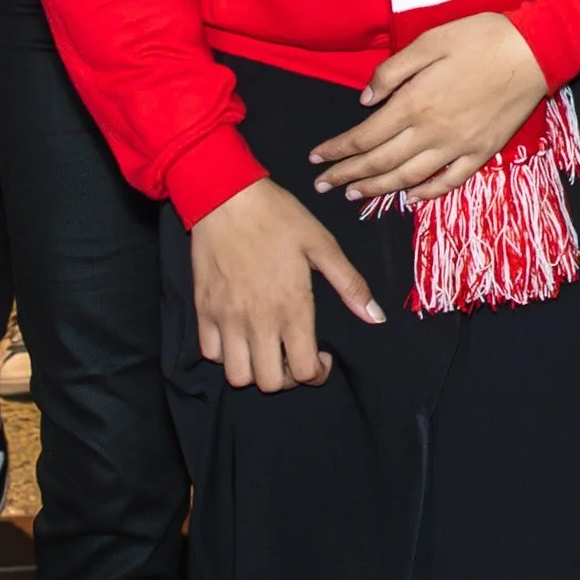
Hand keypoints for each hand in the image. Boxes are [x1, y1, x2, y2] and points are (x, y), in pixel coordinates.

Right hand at [190, 178, 382, 390]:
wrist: (227, 196)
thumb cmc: (279, 217)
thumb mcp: (322, 244)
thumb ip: (349, 284)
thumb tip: (376, 317)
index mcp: (291, 306)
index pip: (303, 371)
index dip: (317, 374)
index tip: (321, 358)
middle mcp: (257, 320)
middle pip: (270, 383)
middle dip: (288, 378)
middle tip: (294, 354)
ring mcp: (226, 318)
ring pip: (237, 376)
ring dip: (255, 371)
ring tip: (267, 349)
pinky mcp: (203, 310)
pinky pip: (209, 353)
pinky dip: (225, 354)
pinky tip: (240, 335)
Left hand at [310, 13, 549, 206]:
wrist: (534, 51)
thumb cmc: (480, 38)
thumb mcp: (429, 41)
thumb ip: (392, 72)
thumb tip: (365, 101)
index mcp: (414, 102)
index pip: (365, 136)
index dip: (337, 150)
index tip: (316, 158)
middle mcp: (431, 132)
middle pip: (380, 162)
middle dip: (347, 176)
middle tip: (323, 186)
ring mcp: (457, 147)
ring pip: (408, 178)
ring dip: (377, 190)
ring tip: (355, 196)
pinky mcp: (481, 153)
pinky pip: (448, 182)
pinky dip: (425, 194)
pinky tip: (409, 198)